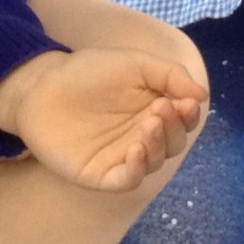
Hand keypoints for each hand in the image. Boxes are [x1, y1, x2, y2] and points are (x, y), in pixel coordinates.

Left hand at [0, 47, 208, 191]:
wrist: (42, 85)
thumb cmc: (89, 72)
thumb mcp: (136, 63)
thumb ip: (170, 75)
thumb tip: (201, 96)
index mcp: (154, 110)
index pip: (183, 120)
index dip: (188, 114)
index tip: (185, 102)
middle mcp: (142, 135)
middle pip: (173, 143)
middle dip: (174, 128)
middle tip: (160, 109)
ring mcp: (122, 157)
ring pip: (154, 163)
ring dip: (158, 146)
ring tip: (147, 126)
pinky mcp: (101, 174)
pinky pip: (127, 180)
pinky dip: (137, 169)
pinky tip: (136, 150)